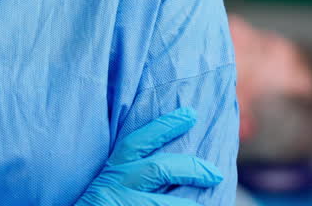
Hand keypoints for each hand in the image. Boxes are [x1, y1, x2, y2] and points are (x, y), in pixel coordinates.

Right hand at [76, 107, 224, 205]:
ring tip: (209, 204)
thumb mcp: (105, 185)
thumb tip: (166, 167)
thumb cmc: (94, 205)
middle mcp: (115, 185)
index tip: (190, 114)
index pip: (137, 141)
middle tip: (216, 172)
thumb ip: (128, 174)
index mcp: (111, 171)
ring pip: (165, 203)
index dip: (165, 126)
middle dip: (191, 167)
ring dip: (189, 204)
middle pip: (158, 169)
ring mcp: (120, 204)